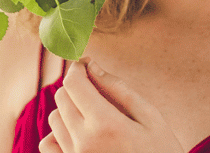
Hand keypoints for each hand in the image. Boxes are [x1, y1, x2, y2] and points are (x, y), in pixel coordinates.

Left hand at [39, 58, 184, 152]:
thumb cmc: (161, 152)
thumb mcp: (150, 118)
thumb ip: (119, 90)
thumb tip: (92, 66)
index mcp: (106, 124)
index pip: (74, 83)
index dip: (78, 68)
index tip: (86, 65)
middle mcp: (84, 142)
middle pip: (62, 97)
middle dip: (76, 87)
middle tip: (95, 90)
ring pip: (54, 119)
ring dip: (68, 109)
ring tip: (92, 115)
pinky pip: (48, 144)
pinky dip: (58, 134)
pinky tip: (78, 134)